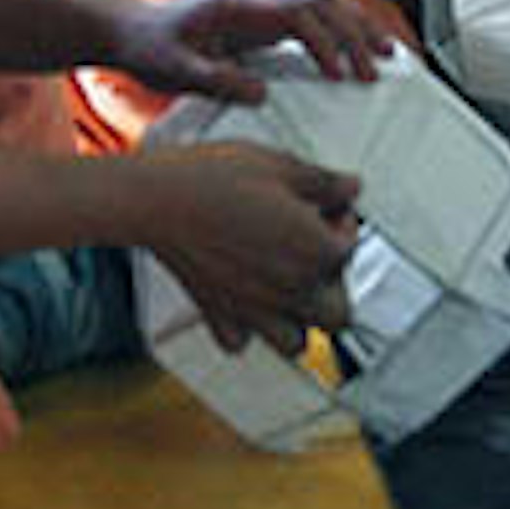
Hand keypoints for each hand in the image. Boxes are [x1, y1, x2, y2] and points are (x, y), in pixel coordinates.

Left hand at [110, 0, 392, 100]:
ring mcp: (264, 4)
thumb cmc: (153, 49)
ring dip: (357, 25)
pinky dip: (343, 29)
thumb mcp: (175, 70)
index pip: (297, 14)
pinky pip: (315, 16)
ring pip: (324, 3)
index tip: (340, 74)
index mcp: (238, 4)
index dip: (324, 42)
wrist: (134, 32)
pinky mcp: (267, 18)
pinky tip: (359, 49)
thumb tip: (260, 94)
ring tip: (387, 54)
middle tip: (379, 68)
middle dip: (355, 31)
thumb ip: (215, 80)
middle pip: (321, 2)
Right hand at [123, 146, 362, 355]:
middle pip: (339, 314)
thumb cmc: (215, 179)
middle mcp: (291, 290)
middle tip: (317, 253)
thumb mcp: (281, 165)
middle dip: (335, 285)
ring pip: (296, 343)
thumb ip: (325, 182)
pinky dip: (247, 329)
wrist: (158, 200)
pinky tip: (245, 300)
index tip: (328, 207)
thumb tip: (351, 187)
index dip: (343, 222)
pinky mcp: (219, 316)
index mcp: (314, 252)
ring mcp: (255, 310)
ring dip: (299, 320)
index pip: (350, 249)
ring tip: (288, 286)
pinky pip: (241, 342)